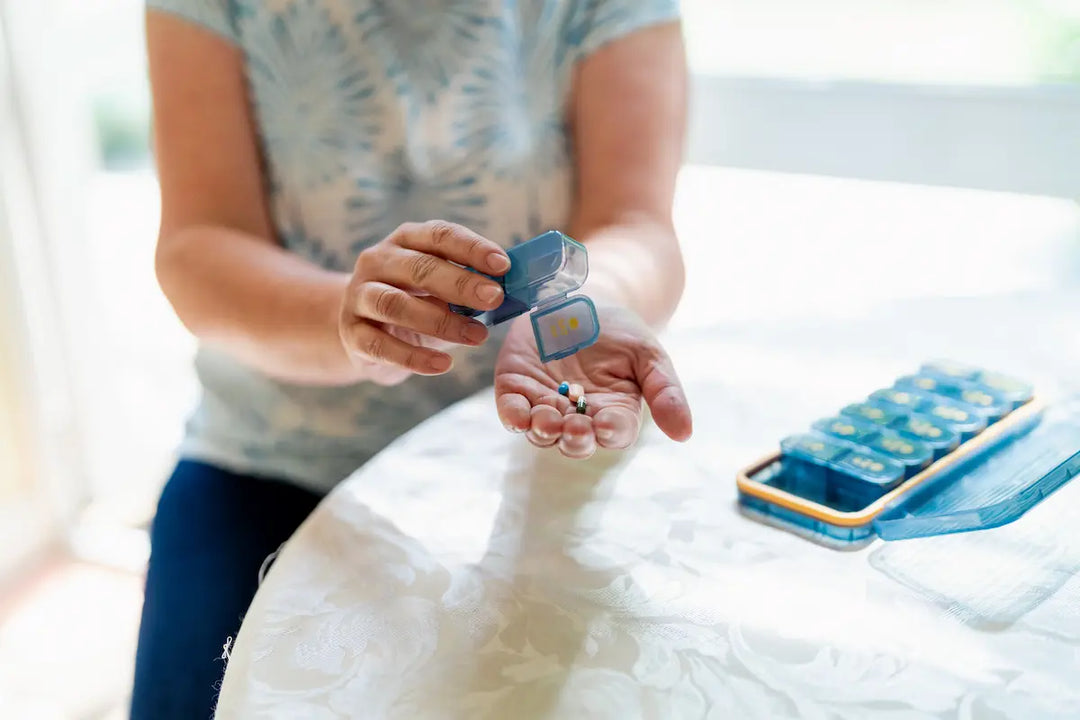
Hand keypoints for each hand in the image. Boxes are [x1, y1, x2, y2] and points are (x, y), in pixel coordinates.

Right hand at [339, 221, 508, 385]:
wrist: (365, 330)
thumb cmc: (415, 302)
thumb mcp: (440, 287)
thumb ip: (468, 283)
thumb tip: (509, 289)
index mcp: (405, 240)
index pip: (439, 235)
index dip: (472, 248)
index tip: (503, 266)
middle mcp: (377, 261)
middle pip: (418, 268)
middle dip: (460, 283)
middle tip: (494, 298)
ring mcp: (359, 296)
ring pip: (396, 304)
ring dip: (441, 321)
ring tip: (477, 336)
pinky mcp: (351, 333)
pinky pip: (381, 345)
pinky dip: (414, 357)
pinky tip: (442, 365)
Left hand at [494, 304, 691, 457]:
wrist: (579, 297)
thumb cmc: (619, 330)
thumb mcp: (648, 354)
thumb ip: (665, 391)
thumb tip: (684, 434)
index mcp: (614, 412)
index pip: (614, 432)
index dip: (611, 431)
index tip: (607, 425)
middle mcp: (578, 416)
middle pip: (576, 440)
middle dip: (574, 438)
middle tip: (574, 428)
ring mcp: (545, 404)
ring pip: (542, 431)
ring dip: (543, 430)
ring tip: (546, 420)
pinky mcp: (517, 389)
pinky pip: (512, 409)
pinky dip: (513, 415)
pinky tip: (517, 414)